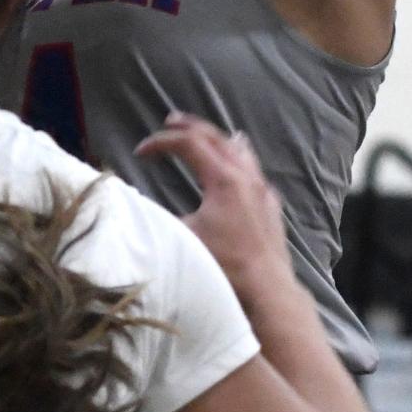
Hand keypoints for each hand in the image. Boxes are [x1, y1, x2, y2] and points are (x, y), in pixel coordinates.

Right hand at [136, 112, 295, 301]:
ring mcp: (263, 190)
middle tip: (170, 122)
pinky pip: (254, 170)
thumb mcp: (184, 239)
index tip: (141, 152)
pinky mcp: (271, 206)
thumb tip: (140, 207)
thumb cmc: (225, 266)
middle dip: (190, 127)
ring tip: (206, 135)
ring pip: (240, 150)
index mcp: (223, 179)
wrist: (268, 290)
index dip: (161, 142)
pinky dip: (238, 159)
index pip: (189, 144)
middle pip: (216, 137)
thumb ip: (161, 217)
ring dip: (217, 139)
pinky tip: (237, 168)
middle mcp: (246, 176)